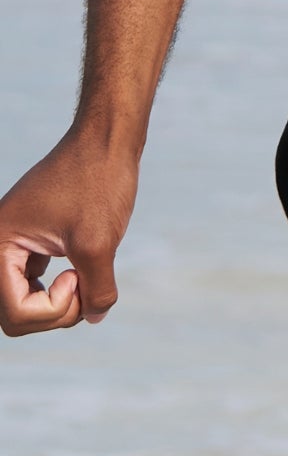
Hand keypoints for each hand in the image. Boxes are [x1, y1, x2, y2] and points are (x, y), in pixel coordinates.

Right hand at [0, 131, 137, 335]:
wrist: (108, 138)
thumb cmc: (99, 181)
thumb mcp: (99, 241)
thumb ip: (96, 289)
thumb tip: (95, 317)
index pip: (14, 312)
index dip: (54, 309)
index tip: (78, 275)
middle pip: (14, 314)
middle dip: (55, 312)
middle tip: (86, 282)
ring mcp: (12, 245)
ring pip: (25, 302)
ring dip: (60, 303)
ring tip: (87, 276)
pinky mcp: (31, 242)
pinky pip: (35, 283)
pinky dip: (60, 287)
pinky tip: (80, 271)